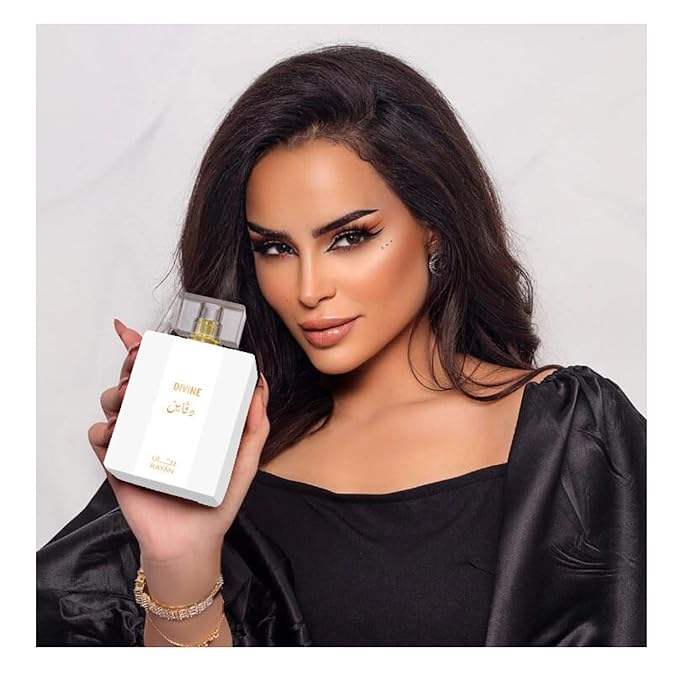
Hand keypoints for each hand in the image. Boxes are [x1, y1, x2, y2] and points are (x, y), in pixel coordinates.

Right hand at [87, 318, 269, 562]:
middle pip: (137, 382)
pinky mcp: (118, 463)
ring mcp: (136, 442)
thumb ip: (256, 425)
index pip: (166, 376)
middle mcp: (158, 423)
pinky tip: (118, 430)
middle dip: (133, 363)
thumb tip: (261, 385)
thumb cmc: (217, 502)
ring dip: (118, 391)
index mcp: (183, 417)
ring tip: (132, 395)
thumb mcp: (245, 459)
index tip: (136, 332)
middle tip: (141, 361)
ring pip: (114, 402)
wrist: (191, 543)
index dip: (148, 352)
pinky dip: (103, 428)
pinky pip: (99, 437)